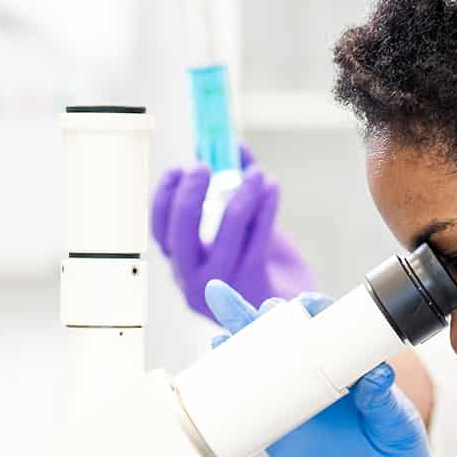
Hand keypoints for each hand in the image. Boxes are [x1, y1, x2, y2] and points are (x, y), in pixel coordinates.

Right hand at [151, 144, 314, 320]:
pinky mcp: (251, 288)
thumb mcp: (246, 226)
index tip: (177, 169)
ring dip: (240, 196)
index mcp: (184, 266)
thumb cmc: (268, 267)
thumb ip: (236, 189)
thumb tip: (235, 148)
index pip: (160, 232)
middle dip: (190, 195)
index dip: (163, 198)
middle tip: (204, 166)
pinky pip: (256, 242)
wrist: (296, 308)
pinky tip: (273, 187)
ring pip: (223, 235)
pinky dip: (265, 210)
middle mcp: (192, 282)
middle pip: (179, 235)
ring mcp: (220, 289)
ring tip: (256, 173)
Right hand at [208, 282, 437, 456]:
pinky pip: (249, 402)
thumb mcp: (396, 423)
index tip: (311, 306)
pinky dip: (228, 377)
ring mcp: (295, 402)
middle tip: (264, 310)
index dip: (316, 311)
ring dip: (240, 332)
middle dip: (269, 314)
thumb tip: (374, 375)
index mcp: (352, 368)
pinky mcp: (276, 430)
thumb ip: (383, 401)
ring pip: (262, 361)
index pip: (330, 328)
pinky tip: (218, 350)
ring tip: (224, 305)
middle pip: (287, 336)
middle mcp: (320, 379)